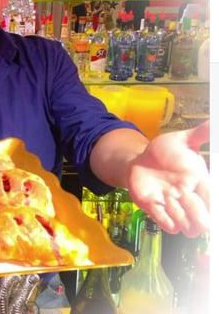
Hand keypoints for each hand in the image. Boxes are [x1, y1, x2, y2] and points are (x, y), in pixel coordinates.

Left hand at [125, 121, 209, 236]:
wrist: (140, 160)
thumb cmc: (164, 152)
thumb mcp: (181, 140)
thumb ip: (200, 134)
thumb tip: (214, 122)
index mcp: (201, 183)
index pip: (214, 203)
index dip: (209, 202)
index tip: (194, 190)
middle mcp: (191, 199)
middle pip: (205, 224)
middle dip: (197, 212)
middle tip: (182, 194)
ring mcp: (175, 208)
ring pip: (189, 229)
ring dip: (181, 217)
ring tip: (168, 197)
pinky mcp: (157, 212)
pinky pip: (168, 227)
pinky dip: (166, 219)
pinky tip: (158, 203)